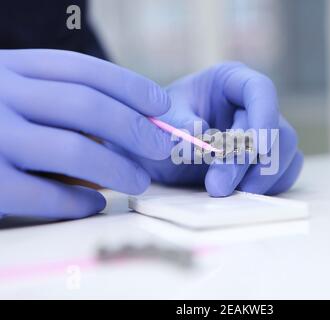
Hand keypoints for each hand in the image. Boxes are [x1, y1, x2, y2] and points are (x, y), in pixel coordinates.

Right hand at [0, 49, 173, 218]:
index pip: (85, 69)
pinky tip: (95, 203)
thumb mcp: (10, 92)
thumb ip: (55, 99)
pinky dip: (79, 201)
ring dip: (119, 168)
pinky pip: (45, 193)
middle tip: (163, 147)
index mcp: (12, 68)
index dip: (132, 86)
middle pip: (88, 106)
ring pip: (74, 149)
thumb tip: (129, 122)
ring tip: (140, 181)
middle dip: (136, 128)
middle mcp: (0, 94)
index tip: (163, 106)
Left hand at [127, 62, 302, 196]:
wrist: (158, 153)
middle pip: (274, 129)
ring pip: (286, 151)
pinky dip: (270, 186)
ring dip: (262, 176)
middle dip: (246, 160)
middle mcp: (252, 105)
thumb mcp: (161, 121)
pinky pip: (284, 172)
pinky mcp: (267, 160)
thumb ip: (177, 124)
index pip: (260, 90)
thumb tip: (200, 135)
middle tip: (217, 186)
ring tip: (230, 193)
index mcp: (231, 81)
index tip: (257, 147)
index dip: (265, 115)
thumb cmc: (160, 127)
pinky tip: (243, 194)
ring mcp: (264, 134)